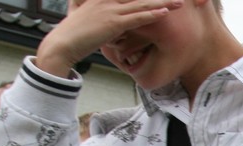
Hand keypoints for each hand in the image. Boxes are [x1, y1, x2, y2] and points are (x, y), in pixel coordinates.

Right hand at [35, 0, 183, 76]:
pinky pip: (138, 17)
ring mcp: (111, 10)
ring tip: (179, 2)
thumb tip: (89, 7)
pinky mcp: (114, 24)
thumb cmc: (73, 33)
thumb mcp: (80, 13)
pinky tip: (165, 12)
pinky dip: (153, 14)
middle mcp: (107, 0)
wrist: (63, 44)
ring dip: (163, 3)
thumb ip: (87, 6)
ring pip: (142, 4)